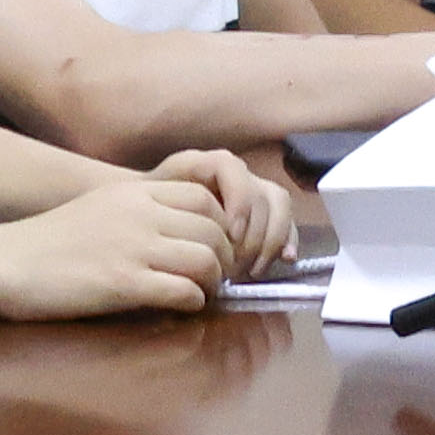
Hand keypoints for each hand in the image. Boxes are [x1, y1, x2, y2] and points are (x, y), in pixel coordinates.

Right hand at [0, 176, 229, 317]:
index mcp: (134, 192)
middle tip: (217, 278)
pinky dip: (192, 302)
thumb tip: (178, 236)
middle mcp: (139, 214)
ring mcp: (131, 248)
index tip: (215, 248)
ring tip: (202, 294)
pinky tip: (182, 308)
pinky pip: (182, 291)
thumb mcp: (100, 208)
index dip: (221, 225)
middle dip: (225, 258)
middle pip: (214, 230)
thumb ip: (140, 213)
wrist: (1, 261)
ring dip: (213, 282)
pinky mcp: (121, 284)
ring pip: (206, 260)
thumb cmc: (47, 242)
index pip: (205, 199)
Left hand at [153, 147, 304, 279]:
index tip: (230, 235)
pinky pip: (286, 220)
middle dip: (254, 233)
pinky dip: (288, 240)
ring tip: (254, 270)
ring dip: (272, 240)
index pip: (233, 169)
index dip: (239, 199)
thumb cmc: (145, 212)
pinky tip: (284, 260)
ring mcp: (252, 192)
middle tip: (237, 266)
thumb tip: (192, 233)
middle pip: (259, 194)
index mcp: (206, 164)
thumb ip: (165, 206)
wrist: (149, 218)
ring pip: (279, 206)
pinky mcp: (264, 213)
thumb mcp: (147, 204)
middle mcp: (234, 174)